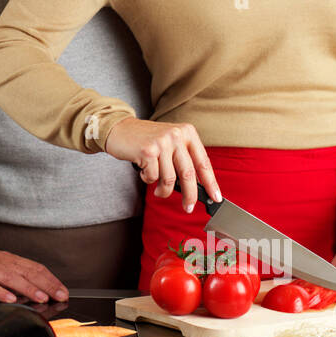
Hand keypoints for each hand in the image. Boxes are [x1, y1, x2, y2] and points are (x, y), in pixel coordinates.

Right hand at [0, 241, 69, 304]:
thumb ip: (13, 276)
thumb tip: (34, 290)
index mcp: (8, 260)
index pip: (35, 268)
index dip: (51, 280)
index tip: (63, 291)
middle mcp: (1, 263)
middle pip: (28, 273)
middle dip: (47, 285)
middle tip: (60, 296)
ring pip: (13, 278)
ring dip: (29, 288)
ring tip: (42, 298)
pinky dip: (0, 292)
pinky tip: (9, 299)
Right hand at [103, 117, 220, 212]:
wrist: (119, 129)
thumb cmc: (145, 140)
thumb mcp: (170, 143)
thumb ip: (183, 159)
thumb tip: (197, 187)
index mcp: (187, 132)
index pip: (203, 162)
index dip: (211, 182)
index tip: (215, 197)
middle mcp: (176, 135)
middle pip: (189, 173)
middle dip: (190, 195)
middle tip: (188, 207)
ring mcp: (162, 142)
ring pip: (170, 179)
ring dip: (164, 190)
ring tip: (158, 191)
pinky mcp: (147, 150)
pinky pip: (153, 177)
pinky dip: (148, 180)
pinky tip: (145, 172)